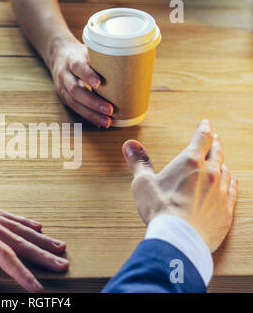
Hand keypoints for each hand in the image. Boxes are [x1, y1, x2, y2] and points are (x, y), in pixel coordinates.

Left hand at [0, 196, 68, 292]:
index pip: (2, 254)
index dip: (21, 273)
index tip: (37, 287)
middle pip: (15, 237)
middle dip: (39, 253)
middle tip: (62, 264)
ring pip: (13, 225)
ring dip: (36, 238)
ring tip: (57, 246)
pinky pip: (3, 216)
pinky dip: (21, 222)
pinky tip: (34, 226)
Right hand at [50, 40, 112, 127]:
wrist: (59, 56)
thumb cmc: (81, 55)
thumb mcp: (89, 50)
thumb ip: (103, 57)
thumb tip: (132, 65)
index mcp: (72, 60)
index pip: (78, 67)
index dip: (88, 75)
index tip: (99, 84)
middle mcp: (65, 75)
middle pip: (76, 90)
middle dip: (93, 102)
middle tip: (110, 110)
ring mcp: (62, 88)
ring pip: (74, 103)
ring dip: (91, 114)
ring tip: (107, 121)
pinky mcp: (64, 98)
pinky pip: (75, 109)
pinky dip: (88, 117)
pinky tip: (99, 123)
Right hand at [122, 120, 238, 251]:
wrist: (179, 238)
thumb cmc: (159, 210)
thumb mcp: (142, 183)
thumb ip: (138, 162)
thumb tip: (129, 145)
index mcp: (189, 163)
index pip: (201, 139)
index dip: (204, 129)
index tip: (206, 124)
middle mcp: (209, 173)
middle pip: (216, 153)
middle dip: (215, 144)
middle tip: (215, 138)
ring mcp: (220, 192)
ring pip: (225, 171)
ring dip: (222, 163)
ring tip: (221, 160)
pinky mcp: (226, 210)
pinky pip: (232, 191)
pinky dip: (231, 182)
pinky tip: (231, 180)